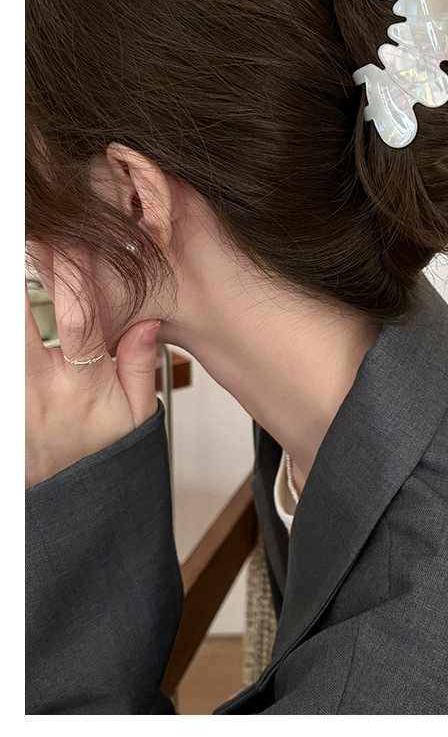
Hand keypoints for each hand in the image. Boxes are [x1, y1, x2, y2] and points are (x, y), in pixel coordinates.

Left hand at [25, 252, 160, 487]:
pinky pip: (3, 351)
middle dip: (27, 274)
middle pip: (24, 317)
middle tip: (30, 239)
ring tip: (23, 258)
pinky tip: (18, 303)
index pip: (78, 320)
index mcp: (83, 385)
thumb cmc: (101, 454)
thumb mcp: (138, 415)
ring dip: (15, 300)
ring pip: (8, 334)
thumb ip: (140, 365)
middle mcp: (40, 385)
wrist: (65, 497)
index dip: (73, 278)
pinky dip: (11, 329)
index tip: (69, 243)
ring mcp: (13, 391)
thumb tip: (146, 321)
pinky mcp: (1, 399)